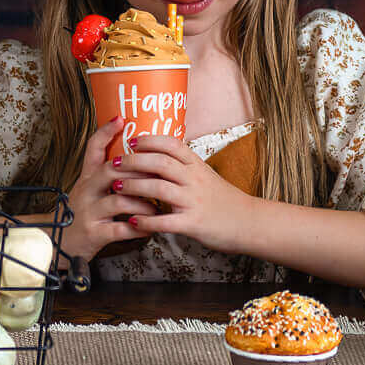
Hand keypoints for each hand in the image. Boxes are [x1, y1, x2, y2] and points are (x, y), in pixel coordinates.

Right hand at [58, 116, 152, 263]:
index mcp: (87, 178)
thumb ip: (107, 178)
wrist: (59, 243)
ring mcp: (89, 212)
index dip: (106, 132)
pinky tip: (149, 228)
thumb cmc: (82, 215)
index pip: (93, 149)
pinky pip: (120, 229)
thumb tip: (135, 161)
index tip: (121, 118)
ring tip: (156, 206)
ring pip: (119, 201)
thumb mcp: (89, 191)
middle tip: (157, 173)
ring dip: (142, 203)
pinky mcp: (94, 233)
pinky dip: (139, 228)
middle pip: (110, 171)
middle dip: (137, 171)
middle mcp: (86, 191)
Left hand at [115, 134, 257, 254]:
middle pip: (160, 163)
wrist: (249, 223)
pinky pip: (165, 221)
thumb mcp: (205, 175)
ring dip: (135, 187)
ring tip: (117, 187)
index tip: (131, 140)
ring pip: (159, 188)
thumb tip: (157, 156)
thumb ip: (184, 167)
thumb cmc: (223, 199)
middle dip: (134, 161)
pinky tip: (133, 220)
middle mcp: (195, 180)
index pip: (172, 145)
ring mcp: (194, 201)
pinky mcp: (194, 224)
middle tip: (115, 163)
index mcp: (197, 165)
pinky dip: (146, 220)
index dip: (150, 140)